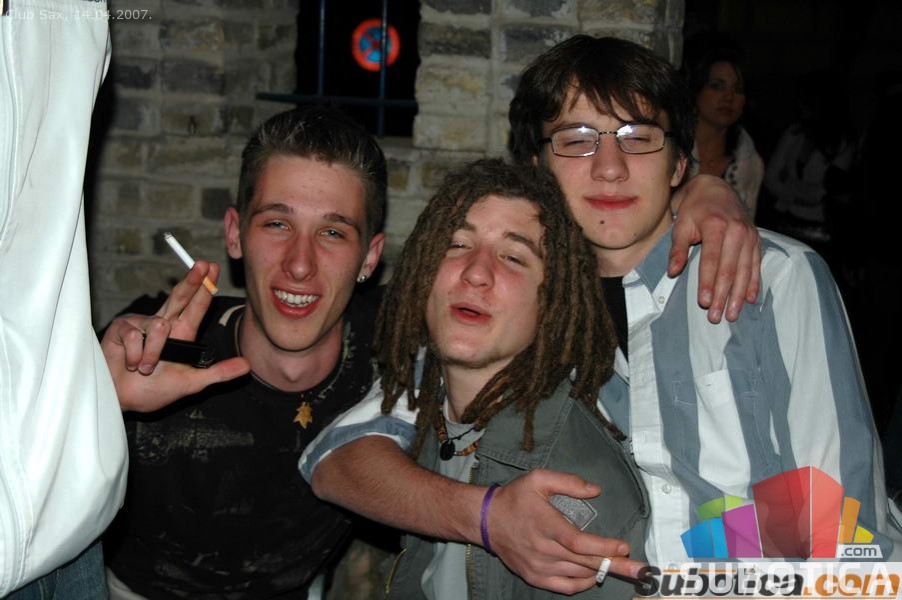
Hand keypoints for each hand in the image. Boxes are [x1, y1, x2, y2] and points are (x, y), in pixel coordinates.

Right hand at [101, 261, 249, 411]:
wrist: (124, 401)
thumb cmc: (154, 390)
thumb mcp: (191, 383)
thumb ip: (218, 373)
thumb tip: (248, 365)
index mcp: (181, 333)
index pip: (196, 306)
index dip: (205, 287)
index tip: (213, 268)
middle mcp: (162, 323)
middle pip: (179, 296)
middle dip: (192, 280)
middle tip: (203, 265)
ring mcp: (140, 324)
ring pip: (158, 326)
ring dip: (153, 354)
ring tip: (146, 369)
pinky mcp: (120, 329)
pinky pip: (134, 337)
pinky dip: (135, 357)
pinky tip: (130, 364)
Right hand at [485, 469, 645, 594]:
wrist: (486, 520)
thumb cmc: (515, 497)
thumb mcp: (539, 479)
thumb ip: (569, 482)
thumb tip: (596, 490)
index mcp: (546, 525)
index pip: (580, 543)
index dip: (603, 547)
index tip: (624, 547)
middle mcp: (544, 549)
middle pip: (585, 562)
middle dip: (616, 565)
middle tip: (640, 569)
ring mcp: (539, 566)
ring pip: (578, 575)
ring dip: (600, 570)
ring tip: (618, 565)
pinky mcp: (534, 576)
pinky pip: (565, 587)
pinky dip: (583, 584)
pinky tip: (593, 575)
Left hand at [670, 175, 760, 322]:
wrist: (716, 189)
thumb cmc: (695, 209)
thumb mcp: (681, 225)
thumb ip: (677, 249)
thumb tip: (673, 272)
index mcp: (716, 226)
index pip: (712, 260)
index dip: (708, 282)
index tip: (704, 302)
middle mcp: (737, 231)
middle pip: (730, 269)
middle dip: (723, 296)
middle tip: (716, 317)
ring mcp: (749, 236)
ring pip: (745, 271)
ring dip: (738, 295)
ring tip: (731, 315)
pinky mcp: (756, 240)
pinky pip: (756, 265)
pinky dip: (753, 283)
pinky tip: (749, 300)